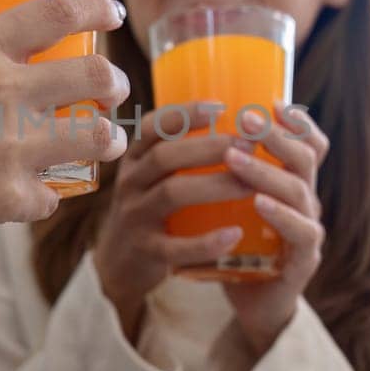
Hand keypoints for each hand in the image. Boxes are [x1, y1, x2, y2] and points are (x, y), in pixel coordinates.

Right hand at [0, 0, 129, 317]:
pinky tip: (32, 194)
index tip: (113, 11)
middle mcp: (3, 91)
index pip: (58, 11)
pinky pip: (53, 195)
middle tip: (114, 88)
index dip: (96, 6)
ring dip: (108, 138)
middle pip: (95, 75)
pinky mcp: (10, 196)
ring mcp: (12, 147)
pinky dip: (45, 196)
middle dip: (114, 82)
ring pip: (97, 137)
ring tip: (107, 140)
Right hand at [92, 106, 252, 343]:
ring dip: (214, 186)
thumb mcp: (152, 177)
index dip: (185, 113)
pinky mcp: (145, 251)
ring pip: (171, 194)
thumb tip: (240, 124)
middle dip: (209, 147)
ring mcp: (135, 217)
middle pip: (165, 157)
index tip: (221, 105)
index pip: (152, 127)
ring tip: (251, 184)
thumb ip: (180, 153)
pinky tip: (235, 234)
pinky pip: (176, 246)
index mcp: (135, 159)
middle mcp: (130, 183)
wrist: (118, 264)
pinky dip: (206, 241)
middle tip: (249, 144)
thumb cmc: (151, 209)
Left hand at [220, 107, 328, 355]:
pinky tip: (258, 203)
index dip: (296, 121)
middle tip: (245, 119)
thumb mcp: (231, 206)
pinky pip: (300, 235)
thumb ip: (221, 175)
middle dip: (275, 135)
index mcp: (292, 183)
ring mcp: (308, 232)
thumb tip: (181, 128)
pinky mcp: (302, 264)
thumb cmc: (238, 248)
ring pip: (300, 191)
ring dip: (266, 171)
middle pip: (306, 158)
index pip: (309, 143)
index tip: (270, 100)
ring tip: (235, 157)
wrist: (253, 306)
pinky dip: (280, 217)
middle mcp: (306, 202)